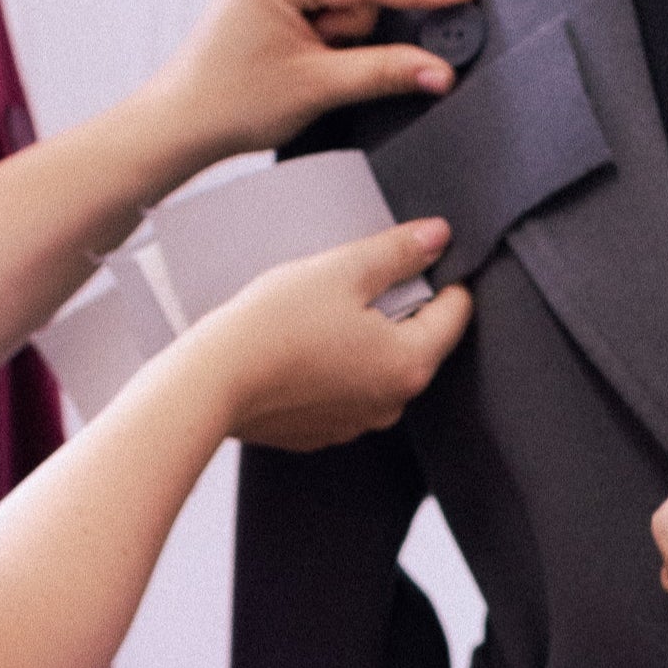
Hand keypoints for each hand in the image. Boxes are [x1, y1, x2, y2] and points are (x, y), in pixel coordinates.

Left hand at [145, 0, 479, 161]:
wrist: (184, 117)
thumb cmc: (236, 102)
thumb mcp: (318, 88)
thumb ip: (385, 71)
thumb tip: (441, 70)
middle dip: (359, 18)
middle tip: (325, 57)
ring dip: (346, 19)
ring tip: (309, 54)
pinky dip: (332, 15)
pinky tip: (305, 42)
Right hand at [189, 217, 472, 449]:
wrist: (211, 383)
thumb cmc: (275, 323)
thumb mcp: (342, 270)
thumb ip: (397, 251)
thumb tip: (440, 235)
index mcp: (410, 363)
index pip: (456, 311)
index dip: (440, 276)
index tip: (410, 257)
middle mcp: (393, 403)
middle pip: (419, 340)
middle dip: (400, 307)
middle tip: (356, 280)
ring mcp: (357, 423)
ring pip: (380, 367)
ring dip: (367, 338)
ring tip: (324, 311)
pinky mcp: (322, 432)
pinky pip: (346, 390)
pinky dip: (336, 366)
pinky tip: (303, 345)